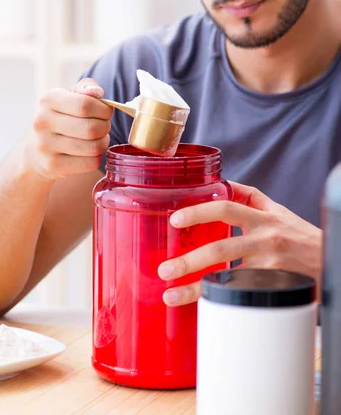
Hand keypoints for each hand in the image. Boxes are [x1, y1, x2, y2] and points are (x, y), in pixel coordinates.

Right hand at [23, 78, 112, 179]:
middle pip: (92, 127)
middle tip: (103, 127)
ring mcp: (45, 145)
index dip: (104, 110)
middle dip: (105, 127)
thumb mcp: (69, 97)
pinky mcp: (52, 165)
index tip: (105, 112)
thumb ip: (86, 88)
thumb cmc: (60, 119)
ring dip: (103, 143)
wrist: (35, 152)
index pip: (86, 104)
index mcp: (48, 100)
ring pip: (93, 147)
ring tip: (99, 139)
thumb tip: (97, 92)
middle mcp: (43, 121)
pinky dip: (96, 157)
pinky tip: (90, 152)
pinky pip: (90, 162)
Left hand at [158, 181, 321, 306]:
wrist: (329, 260)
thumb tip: (221, 184)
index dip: (199, 212)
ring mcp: (269, 267)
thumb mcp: (276, 210)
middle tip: (165, 269)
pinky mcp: (273, 289)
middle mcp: (265, 241)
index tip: (175, 219)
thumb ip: (249, 197)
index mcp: (262, 218)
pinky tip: (202, 305)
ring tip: (172, 295)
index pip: (226, 208)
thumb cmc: (299, 235)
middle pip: (221, 249)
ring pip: (228, 279)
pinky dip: (219, 300)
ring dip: (197, 289)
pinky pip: (240, 294)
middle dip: (189, 261)